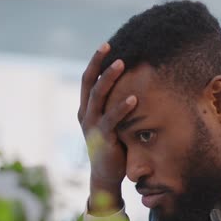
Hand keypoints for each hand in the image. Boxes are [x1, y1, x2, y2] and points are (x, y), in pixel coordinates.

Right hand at [78, 43, 135, 214]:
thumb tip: (135, 84)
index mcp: (86, 109)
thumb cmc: (113, 146)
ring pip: (98, 97)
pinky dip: (123, 107)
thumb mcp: (111, 123)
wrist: (106, 175)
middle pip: (89, 83)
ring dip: (109, 78)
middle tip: (110, 46)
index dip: (95, 62)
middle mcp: (86, 115)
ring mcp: (92, 126)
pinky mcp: (103, 138)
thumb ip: (115, 106)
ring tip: (122, 64)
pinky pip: (112, 119)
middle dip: (99, 63)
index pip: (87, 80)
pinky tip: (134, 98)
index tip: (106, 45)